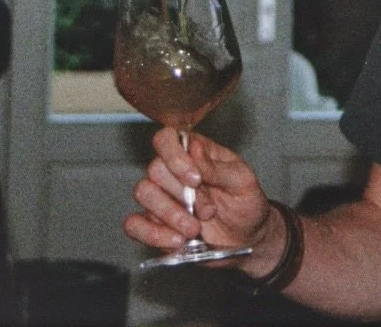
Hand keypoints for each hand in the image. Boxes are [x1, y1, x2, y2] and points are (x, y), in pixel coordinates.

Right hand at [123, 128, 281, 273]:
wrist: (246, 237)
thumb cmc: (245, 202)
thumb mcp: (242, 181)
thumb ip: (217, 167)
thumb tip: (194, 149)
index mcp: (194, 152)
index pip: (166, 138)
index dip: (175, 156)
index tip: (195, 180)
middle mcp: (172, 171)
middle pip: (155, 170)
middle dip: (182, 194)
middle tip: (209, 211)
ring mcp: (160, 197)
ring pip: (144, 194)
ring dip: (169, 214)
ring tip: (194, 229)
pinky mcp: (153, 223)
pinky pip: (134, 224)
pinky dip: (152, 234)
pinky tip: (176, 241)